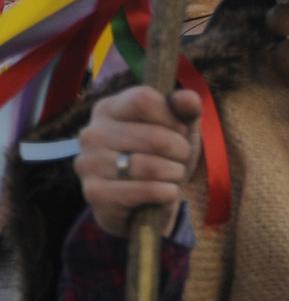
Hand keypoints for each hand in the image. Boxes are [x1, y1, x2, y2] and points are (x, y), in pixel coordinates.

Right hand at [77, 86, 202, 237]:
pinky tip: (166, 193)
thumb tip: (189, 99)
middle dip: (181, 151)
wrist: (146, 201)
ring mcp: (88, 164)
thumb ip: (186, 108)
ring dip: (175, 174)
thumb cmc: (163, 155)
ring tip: (172, 175)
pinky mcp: (95, 194)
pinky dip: (167, 193)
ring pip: (151, 167)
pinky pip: (146, 191)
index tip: (178, 130)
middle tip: (179, 158)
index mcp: (108, 109)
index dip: (172, 117)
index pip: (144, 99)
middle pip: (155, 137)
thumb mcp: (179, 127)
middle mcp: (91, 133)